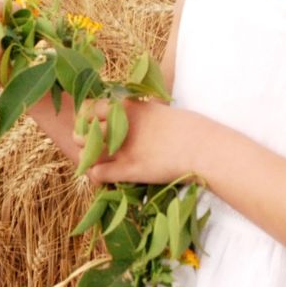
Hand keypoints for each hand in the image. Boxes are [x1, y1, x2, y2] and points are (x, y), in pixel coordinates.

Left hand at [84, 98, 200, 185]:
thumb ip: (139, 112)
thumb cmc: (187, 129)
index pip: (89, 107)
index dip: (87, 119)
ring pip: (85, 154)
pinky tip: (104, 178)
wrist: (203, 147)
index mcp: (127, 108)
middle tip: (93, 148)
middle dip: (84, 141)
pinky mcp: (129, 169)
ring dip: (87, 160)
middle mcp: (120, 127)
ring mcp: (123, 149)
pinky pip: (98, 174)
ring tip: (97, 165)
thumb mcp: (158, 111)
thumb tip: (130, 115)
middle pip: (82, 131)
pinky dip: (97, 177)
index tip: (94, 127)